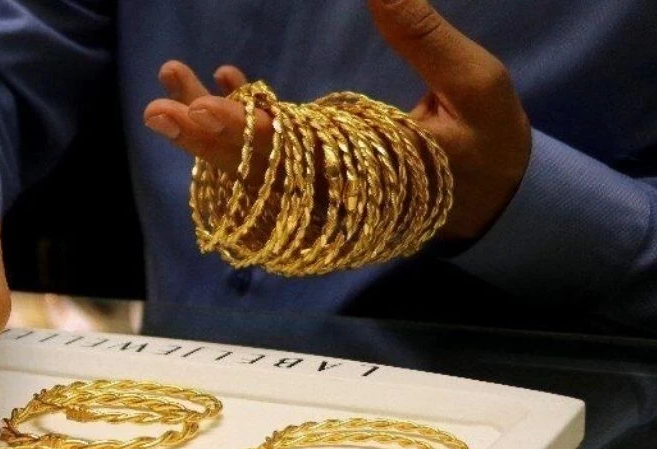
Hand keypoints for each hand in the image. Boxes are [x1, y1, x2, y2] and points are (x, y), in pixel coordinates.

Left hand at [143, 0, 531, 240]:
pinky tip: (216, 91)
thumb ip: (423, 38)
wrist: (496, 200)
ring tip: (169, 93)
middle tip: (160, 109)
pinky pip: (262, 174)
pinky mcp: (314, 193)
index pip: (295, 157)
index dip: (246, 132)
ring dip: (205, 139)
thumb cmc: (489, 139)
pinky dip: (234, 136)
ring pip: (248, 178)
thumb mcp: (474, 84)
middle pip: (255, 175)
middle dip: (205, 140)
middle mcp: (334, 197)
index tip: (204, 108)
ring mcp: (319, 201)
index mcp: (370, 176)